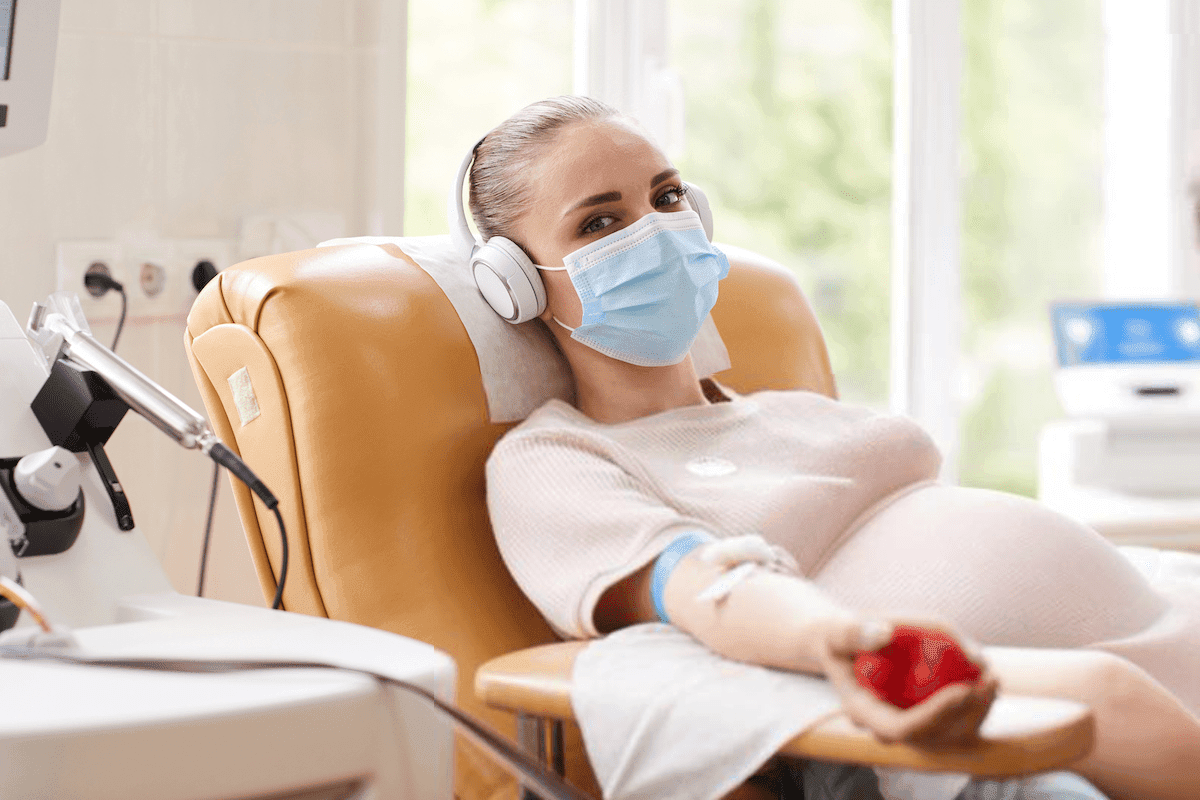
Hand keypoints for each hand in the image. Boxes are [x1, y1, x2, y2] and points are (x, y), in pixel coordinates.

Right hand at [814, 615, 998, 746]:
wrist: (848, 648)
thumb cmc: (843, 639)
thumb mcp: (838, 630)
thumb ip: (855, 632)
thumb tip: (884, 633)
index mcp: (864, 714)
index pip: (902, 730)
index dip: (935, 715)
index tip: (962, 689)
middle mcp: (888, 729)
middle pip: (935, 739)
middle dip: (967, 714)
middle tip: (988, 680)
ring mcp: (911, 726)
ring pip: (952, 736)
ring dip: (979, 711)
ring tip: (994, 679)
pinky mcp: (928, 718)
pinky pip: (958, 722)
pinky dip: (977, 704)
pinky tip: (989, 679)